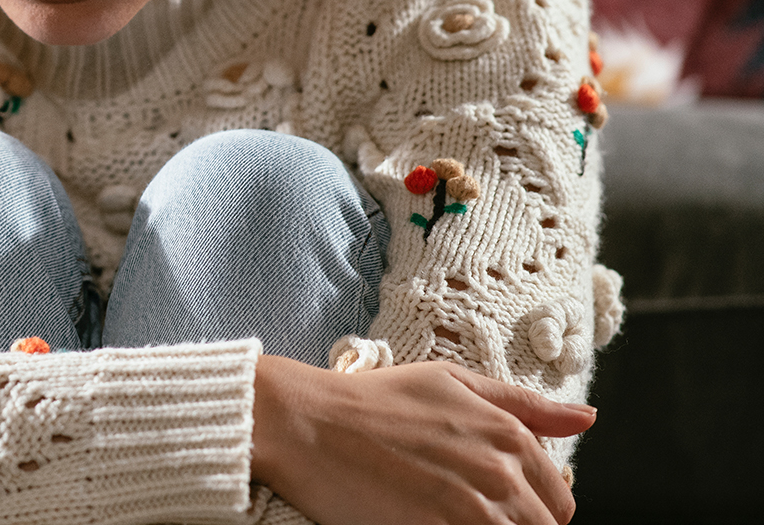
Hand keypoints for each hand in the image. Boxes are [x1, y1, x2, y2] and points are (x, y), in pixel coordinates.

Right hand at [251, 355, 595, 524]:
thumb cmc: (371, 401)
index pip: (558, 501)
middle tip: (462, 513)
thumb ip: (523, 404)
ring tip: (443, 515)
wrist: (306, 424)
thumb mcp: (450, 382)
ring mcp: (471, 509)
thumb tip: (587, 418)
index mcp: (509, 434)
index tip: (491, 508)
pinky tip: (426, 521)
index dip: (531, 510)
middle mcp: (500, 473)